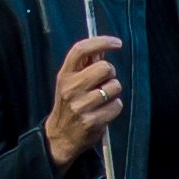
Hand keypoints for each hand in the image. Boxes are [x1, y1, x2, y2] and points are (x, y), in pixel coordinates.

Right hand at [40, 32, 125, 173]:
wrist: (61, 135)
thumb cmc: (69, 104)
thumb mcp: (69, 82)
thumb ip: (85, 65)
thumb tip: (104, 49)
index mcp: (65, 75)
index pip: (81, 50)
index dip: (101, 42)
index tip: (116, 43)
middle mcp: (71, 88)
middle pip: (105, 67)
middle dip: (110, 73)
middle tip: (104, 81)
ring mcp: (81, 105)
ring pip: (114, 87)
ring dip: (113, 92)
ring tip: (102, 99)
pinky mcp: (92, 121)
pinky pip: (117, 105)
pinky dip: (114, 107)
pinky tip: (103, 111)